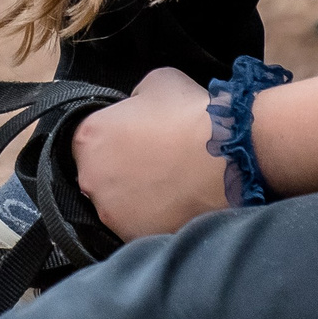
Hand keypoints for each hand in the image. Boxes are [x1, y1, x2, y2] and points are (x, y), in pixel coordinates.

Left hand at [70, 67, 233, 238]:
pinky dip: (153, 219)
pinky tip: (176, 205)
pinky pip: (138, 227)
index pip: (89, 140)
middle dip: (121, 171)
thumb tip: (135, 109)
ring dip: (136, 198)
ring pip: (117, 205)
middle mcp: (90, 176)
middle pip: (99, 175)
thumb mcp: (155, 83)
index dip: (114, 139)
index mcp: (88, 136)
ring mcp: (110, 211)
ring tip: (169, 187)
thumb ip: (133, 99)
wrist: (229, 154)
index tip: (135, 141)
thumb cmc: (191, 113)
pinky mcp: (133, 235)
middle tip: (155, 165)